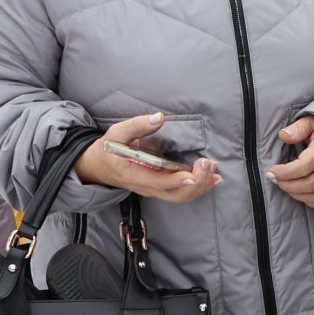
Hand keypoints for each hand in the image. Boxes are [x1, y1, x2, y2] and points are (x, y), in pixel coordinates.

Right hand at [72, 111, 221, 202]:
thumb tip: (159, 118)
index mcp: (132, 174)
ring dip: (201, 186)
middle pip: (174, 194)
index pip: (156, 182)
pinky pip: (181, 194)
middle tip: (208, 164)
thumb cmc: (108, 149)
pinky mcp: (161, 188)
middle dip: (195, 183)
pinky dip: (199, 187)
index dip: (174, 180)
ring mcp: (154, 190)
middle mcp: (145, 187)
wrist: (99, 168)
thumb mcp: (116, 133)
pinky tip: (213, 179)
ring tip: (215, 172)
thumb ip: (137, 126)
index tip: (192, 174)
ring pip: (180, 197)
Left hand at [267, 115, 313, 209]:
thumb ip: (298, 128)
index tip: (271, 171)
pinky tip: (301, 193)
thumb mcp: (313, 120)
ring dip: (297, 195)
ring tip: (286, 186)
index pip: (302, 167)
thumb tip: (283, 136)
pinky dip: (311, 201)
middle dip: (287, 185)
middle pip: (308, 184)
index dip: (284, 172)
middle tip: (275, 179)